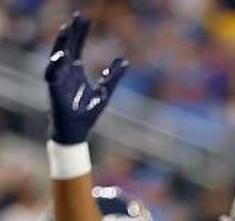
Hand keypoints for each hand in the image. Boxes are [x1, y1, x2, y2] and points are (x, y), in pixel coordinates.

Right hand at [44, 12, 128, 144]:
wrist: (77, 131)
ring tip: (65, 31)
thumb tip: (124, 60)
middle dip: (70, 32)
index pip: (77, 46)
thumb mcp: (105, 92)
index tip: (83, 18)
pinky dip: (56, 67)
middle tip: (76, 17)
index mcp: (76, 70)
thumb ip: (113, 76)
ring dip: (61, 44)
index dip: (80, 32)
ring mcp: (59, 80)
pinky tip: (61, 57)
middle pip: (67, 47)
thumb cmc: (88, 112)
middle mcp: (65, 71)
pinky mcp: (54, 91)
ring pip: (57, 58)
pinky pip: (53, 76)